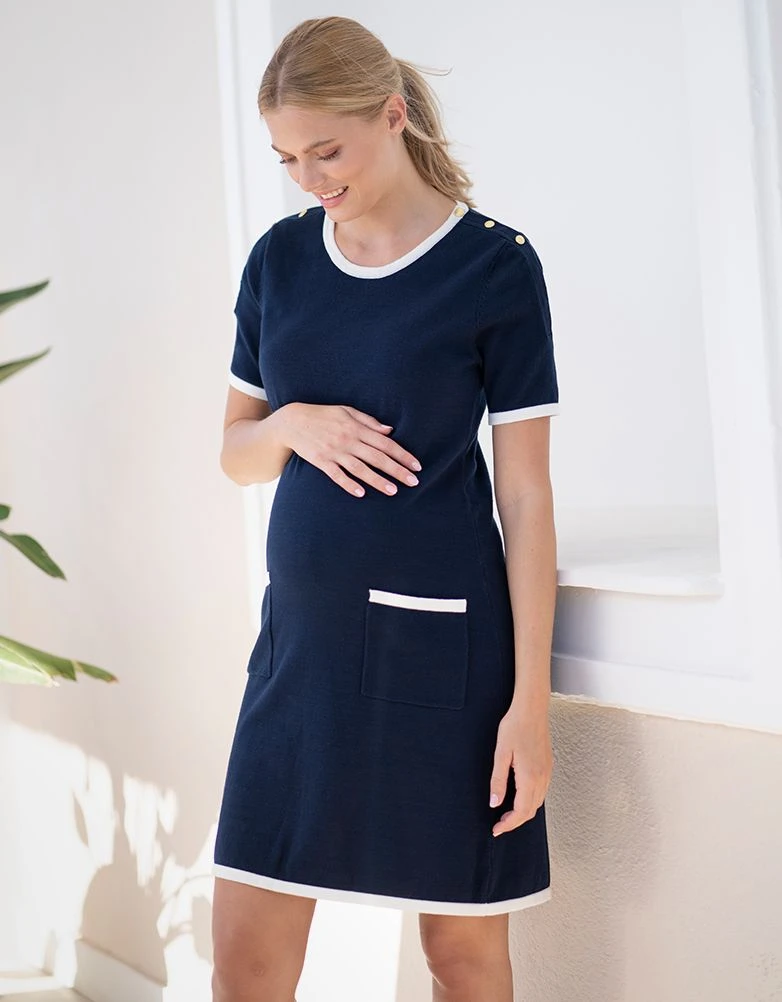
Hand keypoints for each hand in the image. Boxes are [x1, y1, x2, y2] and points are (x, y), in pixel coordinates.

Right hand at [280, 403, 421, 496]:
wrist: (292, 421)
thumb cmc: (323, 415)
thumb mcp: (347, 411)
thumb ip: (369, 422)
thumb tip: (390, 431)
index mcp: (356, 427)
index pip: (385, 443)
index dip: (402, 455)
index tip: (416, 466)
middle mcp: (348, 440)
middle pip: (377, 458)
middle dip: (397, 470)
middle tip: (414, 482)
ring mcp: (334, 452)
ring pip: (360, 468)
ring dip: (377, 480)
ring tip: (393, 491)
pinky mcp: (321, 461)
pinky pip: (337, 475)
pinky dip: (348, 484)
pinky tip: (360, 493)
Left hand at [488, 702, 552, 836]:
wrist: (532, 709)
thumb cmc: (515, 727)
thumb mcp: (501, 753)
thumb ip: (498, 781)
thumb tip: (494, 803)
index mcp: (529, 777)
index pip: (521, 811)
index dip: (508, 824)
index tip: (496, 830)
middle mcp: (542, 778)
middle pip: (531, 811)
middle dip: (515, 822)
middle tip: (499, 825)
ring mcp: (547, 772)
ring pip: (538, 803)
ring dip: (523, 812)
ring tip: (507, 814)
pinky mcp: (548, 766)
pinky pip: (541, 792)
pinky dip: (531, 801)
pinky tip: (519, 797)